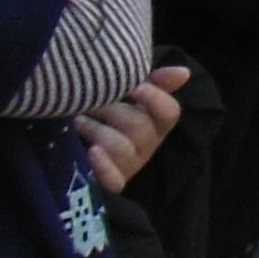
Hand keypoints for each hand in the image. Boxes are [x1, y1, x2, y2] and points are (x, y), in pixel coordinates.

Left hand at [73, 64, 189, 195]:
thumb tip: (184, 72)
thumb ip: (154, 83)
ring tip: (78, 120)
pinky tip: (91, 152)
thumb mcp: (128, 98)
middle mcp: (146, 148)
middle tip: (90, 101)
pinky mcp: (109, 185)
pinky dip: (104, 165)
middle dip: (111, 110)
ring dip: (95, 129)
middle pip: (140, 127)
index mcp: (154, 126)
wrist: (74, 154)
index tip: (135, 87)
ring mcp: (128, 168)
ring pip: (121, 147)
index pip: (169, 113)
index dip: (155, 99)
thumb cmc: (104, 119)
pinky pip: (113, 180)